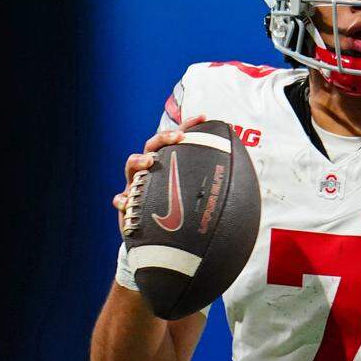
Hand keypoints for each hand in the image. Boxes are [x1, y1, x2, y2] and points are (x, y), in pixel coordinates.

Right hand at [111, 115, 206, 235]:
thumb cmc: (182, 215)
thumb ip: (212, 185)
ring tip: (148, 162)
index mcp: (169, 165)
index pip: (177, 141)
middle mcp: (151, 172)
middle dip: (163, 138)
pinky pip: (120, 200)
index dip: (188, 126)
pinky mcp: (128, 206)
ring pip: (131, 167)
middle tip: (177, 137)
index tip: (204, 117)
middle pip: (152, 146)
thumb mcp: (198, 197)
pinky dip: (122, 199)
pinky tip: (125, 201)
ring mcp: (137, 187)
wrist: (164, 242)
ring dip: (137, 160)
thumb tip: (239, 175)